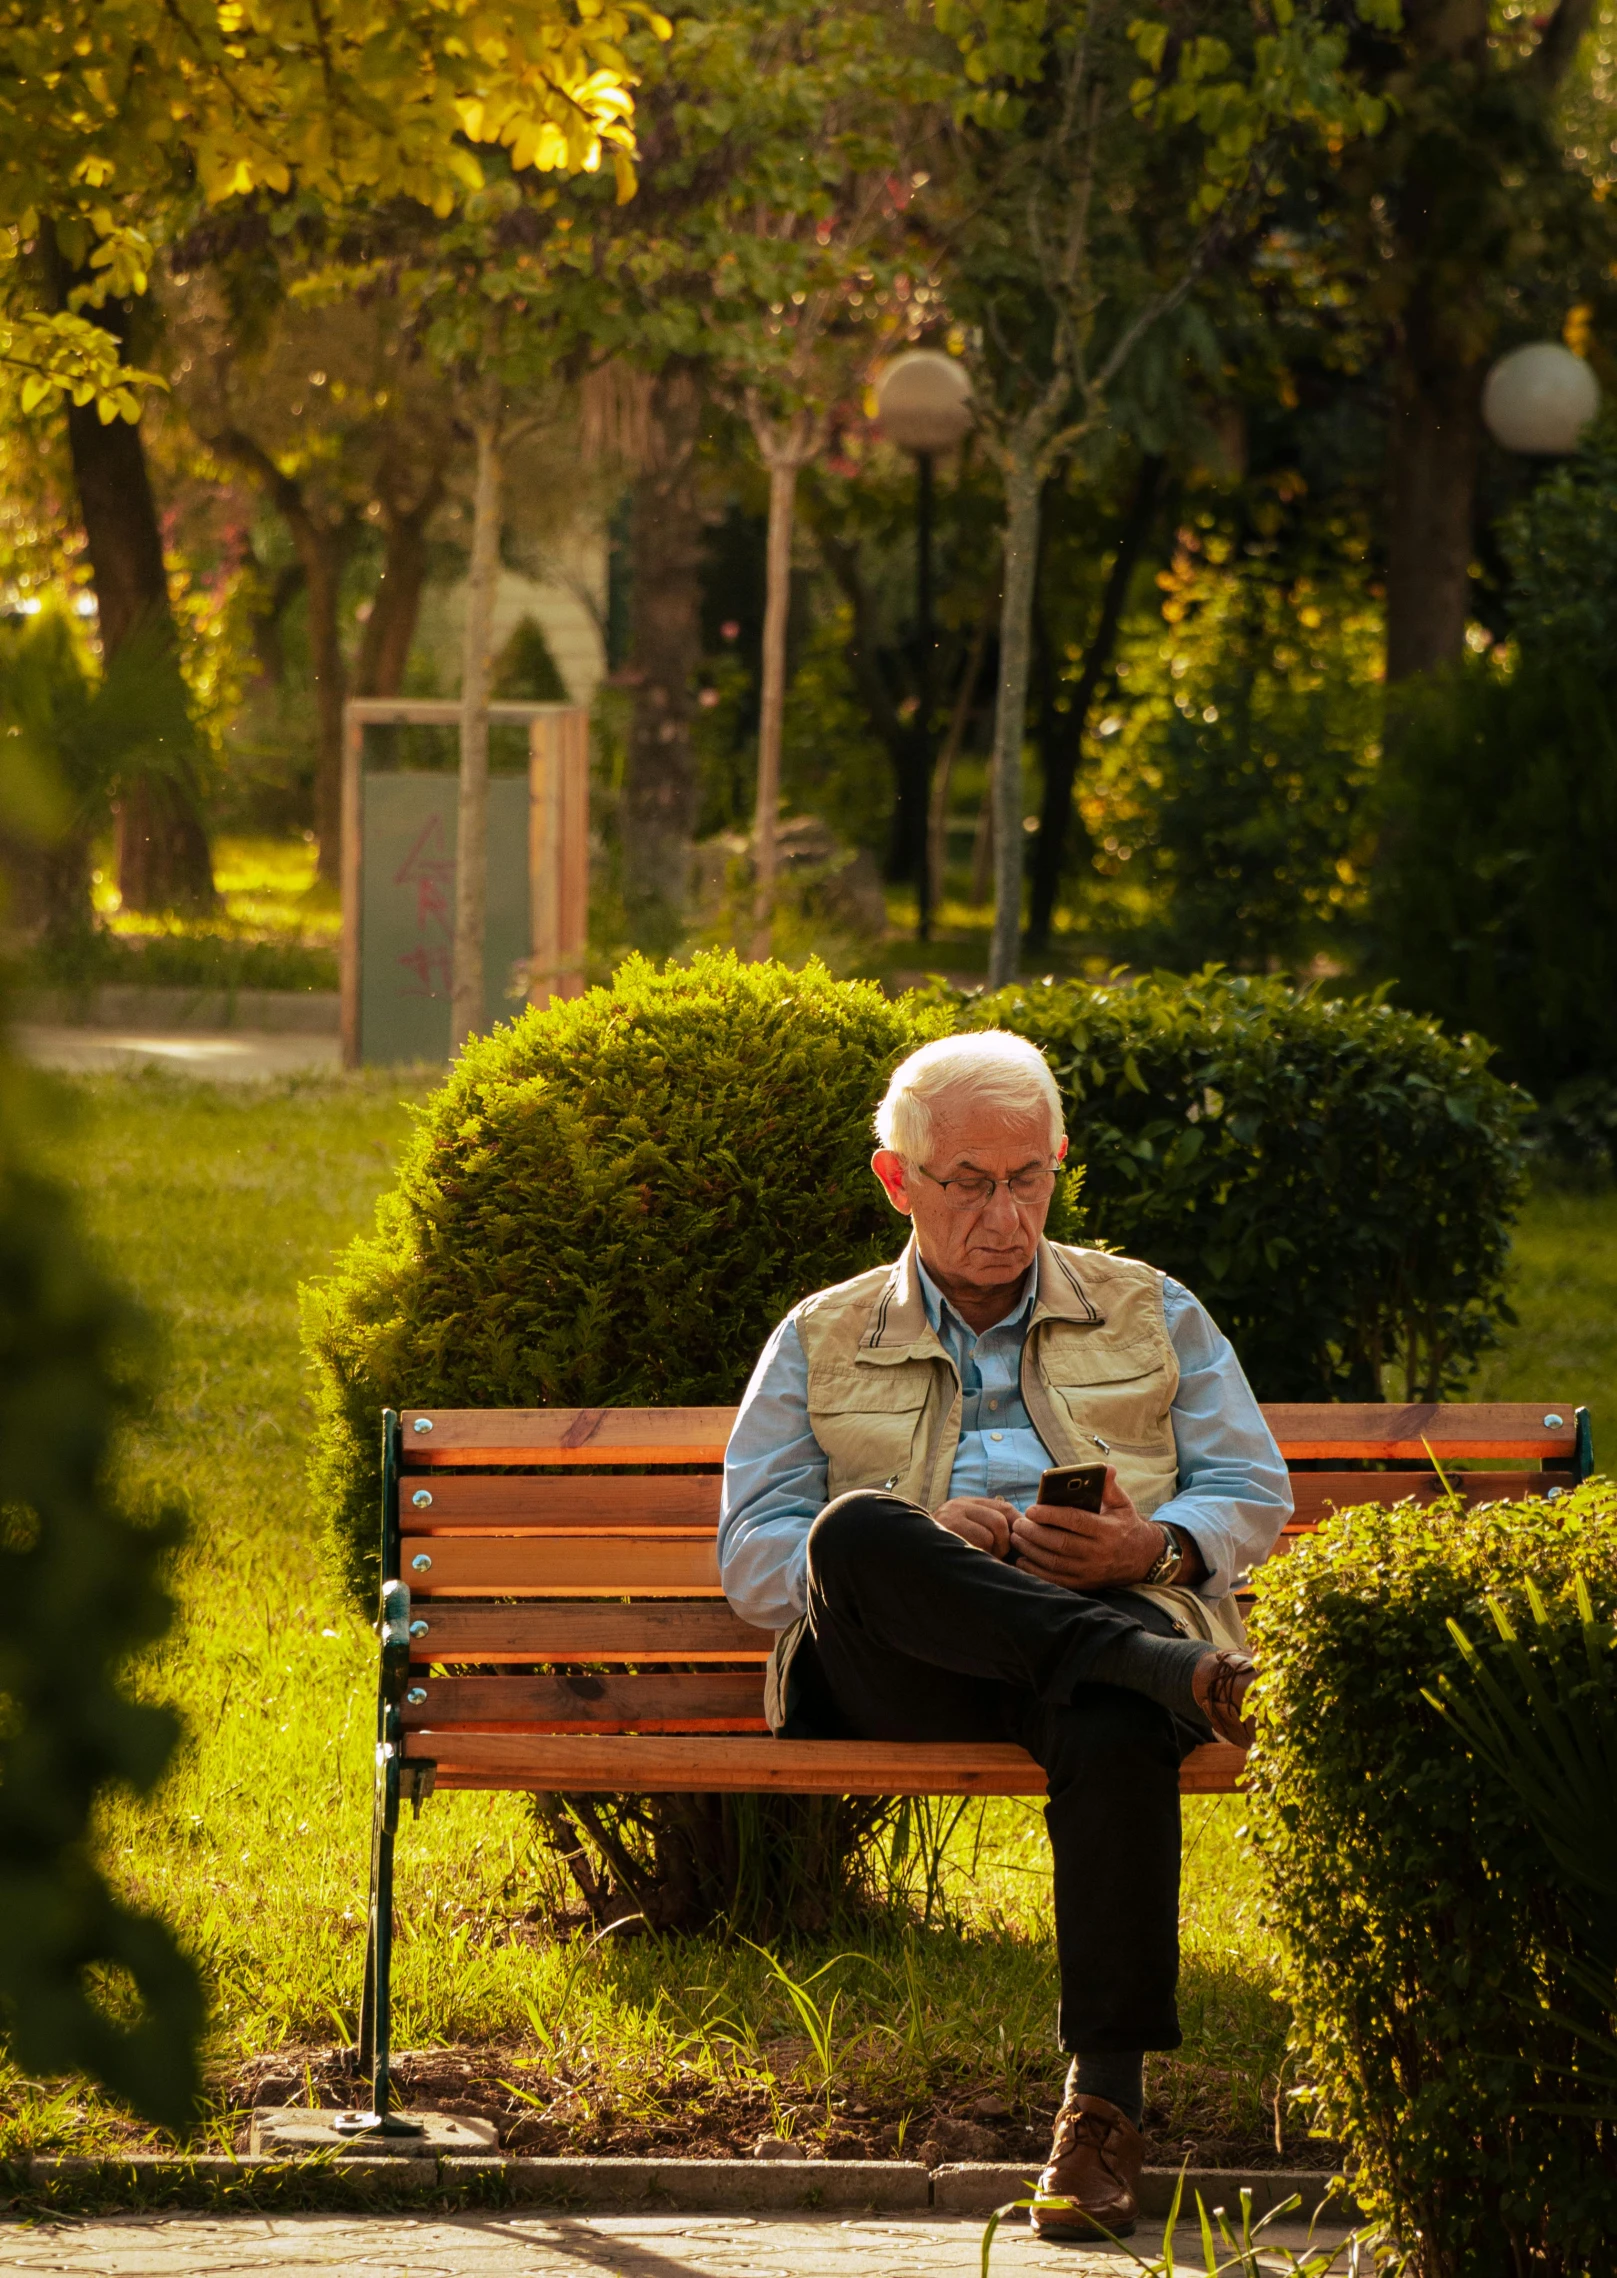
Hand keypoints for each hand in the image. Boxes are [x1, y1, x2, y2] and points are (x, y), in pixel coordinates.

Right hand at [932, 1495, 1018, 1558]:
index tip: (1021, 1540)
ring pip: (992, 1532)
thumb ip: (988, 1525)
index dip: (1018, 1523)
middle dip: (1004, 1543)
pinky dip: (981, 1555)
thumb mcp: (966, 1529)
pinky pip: (980, 1542)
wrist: (912, 1549)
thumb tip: (1022, 1530)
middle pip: (1000, 1520)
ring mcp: (952, 1516)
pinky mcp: (948, 1530)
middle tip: (995, 1555)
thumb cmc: (946, 1546)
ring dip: (992, 1551)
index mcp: (966, 1503)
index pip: (1004, 1507)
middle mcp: (959, 1505)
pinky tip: (970, 1558)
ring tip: (980, 1557)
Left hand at [1009, 1466, 1164, 1589]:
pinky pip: (1056, 1579)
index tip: (1031, 1509)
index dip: (1051, 1515)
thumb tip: (1105, 1468)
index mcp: (1107, 1530)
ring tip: (1017, 1537)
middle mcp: (1099, 1552)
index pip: (1075, 1521)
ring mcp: (1090, 1571)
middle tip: (1018, 1523)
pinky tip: (1022, 1560)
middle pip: (1060, 1543)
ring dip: (1031, 1550)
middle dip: (1035, 1533)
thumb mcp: (1122, 1504)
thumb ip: (1110, 1487)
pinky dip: (1036, 1571)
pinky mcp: (1084, 1584)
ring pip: (1055, 1562)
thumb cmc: (1125, 1525)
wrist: (1141, 1559)